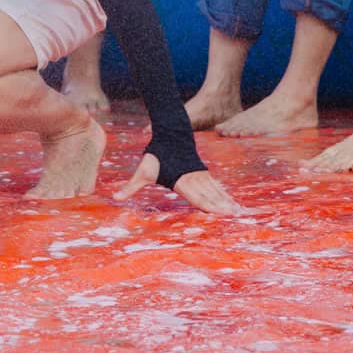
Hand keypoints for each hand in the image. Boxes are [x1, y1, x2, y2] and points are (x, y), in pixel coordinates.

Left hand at [116, 154, 244, 214]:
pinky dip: (225, 194)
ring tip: (238, 212)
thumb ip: (130, 187)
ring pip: (216, 191)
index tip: (219, 214)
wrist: (170, 135)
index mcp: (181, 182)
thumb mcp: (142, 172)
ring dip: (227, 202)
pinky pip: (217, 186)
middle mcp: (194, 180)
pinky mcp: (204, 172)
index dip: (208, 206)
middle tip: (235, 218)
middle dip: (222, 208)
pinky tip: (232, 202)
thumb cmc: (155, 155)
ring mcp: (201, 175)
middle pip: (210, 196)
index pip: (196, 197)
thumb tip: (115, 198)